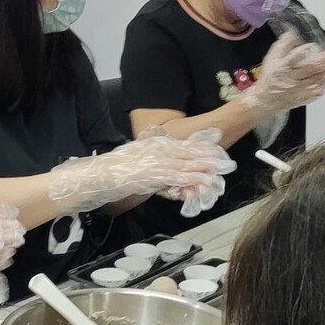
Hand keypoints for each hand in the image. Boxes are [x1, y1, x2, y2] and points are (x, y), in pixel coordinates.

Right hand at [49, 129, 237, 212]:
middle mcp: (157, 150)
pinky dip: (190, 178)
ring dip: (203, 166)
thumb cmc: (115, 170)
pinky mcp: (153, 174)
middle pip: (187, 152)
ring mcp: (156, 162)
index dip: (199, 146)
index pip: (180, 144)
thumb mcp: (137, 159)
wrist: (100, 175)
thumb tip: (167, 170)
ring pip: (185, 163)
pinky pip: (176, 176)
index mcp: (153, 145)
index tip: (215, 148)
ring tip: (219, 169)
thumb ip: (153, 161)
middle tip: (224, 159)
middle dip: (206, 156)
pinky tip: (201, 180)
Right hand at [237, 31, 324, 114]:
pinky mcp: (307, 96)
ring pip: (318, 79)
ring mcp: (301, 89)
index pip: (293, 58)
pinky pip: (321, 90)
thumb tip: (292, 32)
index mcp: (283, 67)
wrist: (267, 99)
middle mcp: (292, 79)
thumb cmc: (271, 77)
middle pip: (310, 68)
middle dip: (323, 59)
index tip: (312, 45)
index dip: (304, 51)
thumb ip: (283, 44)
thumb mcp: (272, 57)